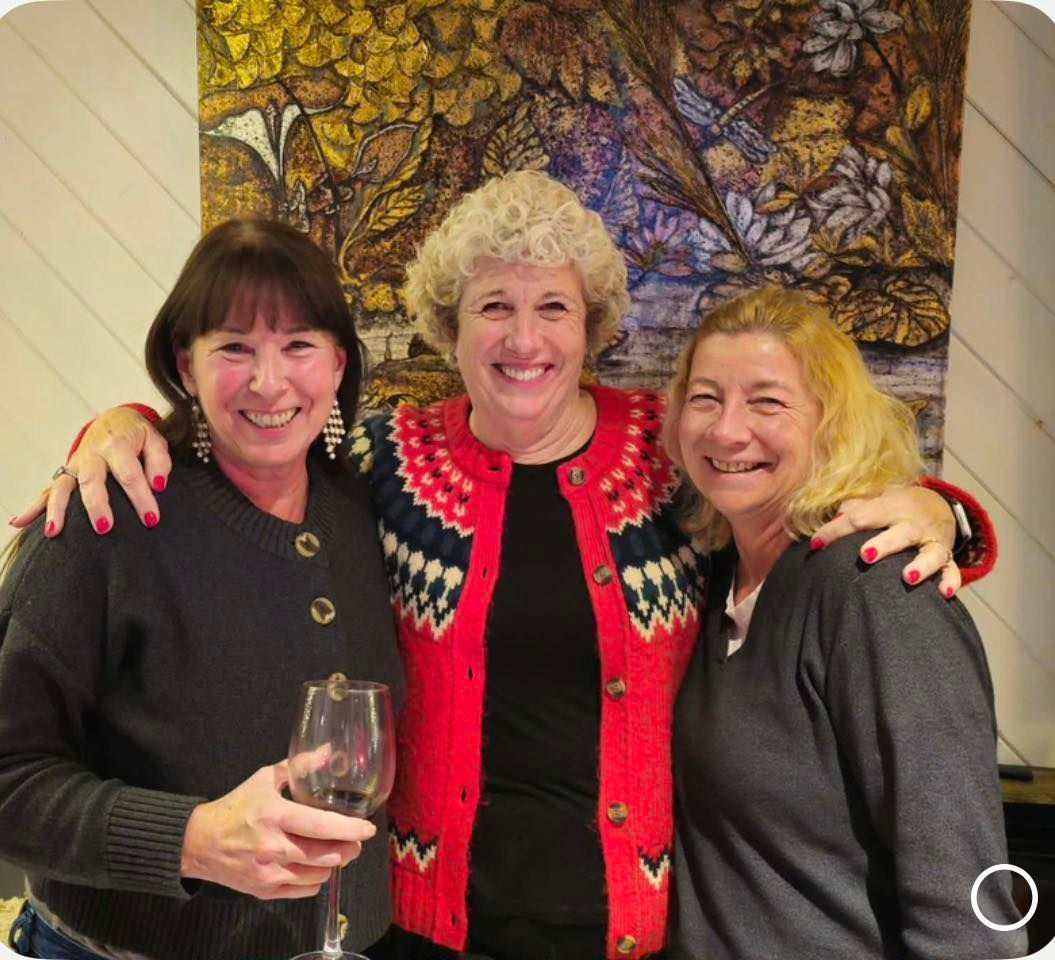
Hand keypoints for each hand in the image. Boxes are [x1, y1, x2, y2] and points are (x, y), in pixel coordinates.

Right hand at [9, 407, 169, 536]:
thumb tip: (159, 485)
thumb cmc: (138, 436)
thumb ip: (159, 461)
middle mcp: (92, 454)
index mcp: (117, 445)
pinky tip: (18, 524)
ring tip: (55, 532)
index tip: (151, 520)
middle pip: (91, 481)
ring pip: (62, 487)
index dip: (141, 497)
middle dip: (96, 505)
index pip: (129, 473)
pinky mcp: (67, 473)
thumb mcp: (154, 440)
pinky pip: (47, 490)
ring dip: (57, 510)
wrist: (113, 419)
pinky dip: (32, 507)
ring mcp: (75, 464)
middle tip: (104, 528)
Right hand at [181, 763, 374, 900]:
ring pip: (318, 875)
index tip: (368, 828)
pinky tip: (315, 866)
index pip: (321, 826)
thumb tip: (329, 751)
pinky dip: (316, 879)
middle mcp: (273, 847)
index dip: (349, 829)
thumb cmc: (236, 806)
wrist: (200, 842)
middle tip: (356, 841)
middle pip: (325, 854)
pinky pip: (304, 890)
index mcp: (275, 816)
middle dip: (349, 849)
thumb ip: (300, 766)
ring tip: (336, 851)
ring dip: (333, 863)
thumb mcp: (266, 779)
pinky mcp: (264, 890)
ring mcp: (268, 873)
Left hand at [811, 485, 960, 597]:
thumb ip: (854, 508)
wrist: (938, 505)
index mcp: (891, 507)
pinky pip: (952, 571)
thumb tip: (833, 518)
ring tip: (908, 578)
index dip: (837, 530)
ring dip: (921, 565)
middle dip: (884, 544)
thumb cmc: (894, 508)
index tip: (816, 544)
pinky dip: (950, 581)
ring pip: (931, 553)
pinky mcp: (948, 558)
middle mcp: (914, 525)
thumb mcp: (876, 500)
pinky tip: (943, 593)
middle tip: (865, 555)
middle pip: (901, 533)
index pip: (861, 517)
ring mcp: (933, 542)